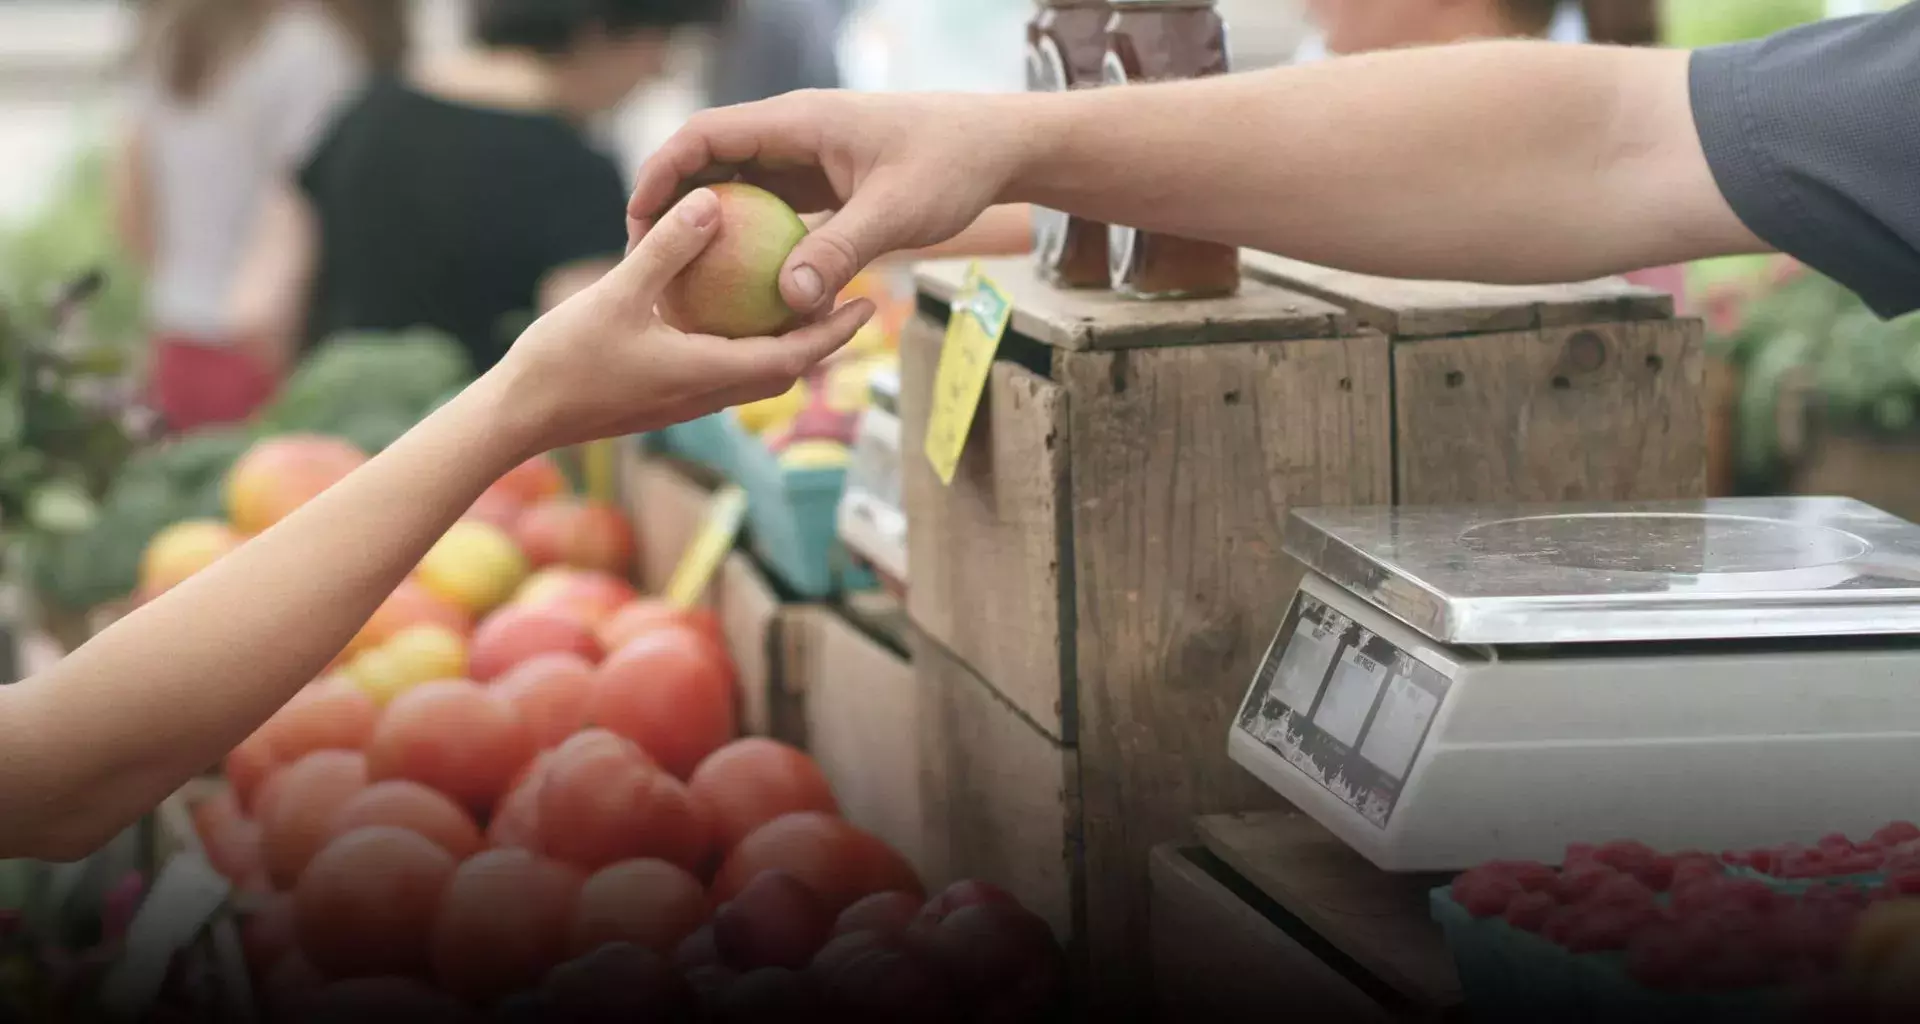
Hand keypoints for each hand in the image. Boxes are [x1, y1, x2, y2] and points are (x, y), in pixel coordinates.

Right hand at [494, 187, 874, 452]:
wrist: (518, 418)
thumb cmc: (563, 361)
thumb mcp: (617, 294)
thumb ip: (667, 250)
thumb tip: (711, 203)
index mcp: (707, 374)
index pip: (792, 357)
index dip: (834, 332)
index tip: (867, 304)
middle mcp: (706, 395)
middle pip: (784, 369)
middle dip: (823, 339)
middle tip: (854, 299)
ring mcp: (684, 401)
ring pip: (754, 373)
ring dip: (785, 344)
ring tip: (805, 302)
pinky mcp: (663, 398)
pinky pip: (721, 370)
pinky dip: (743, 344)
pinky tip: (732, 312)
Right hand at [626, 90, 1028, 317]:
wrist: (998, 147)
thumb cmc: (952, 166)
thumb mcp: (896, 213)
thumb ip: (840, 251)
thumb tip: (788, 301)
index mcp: (798, 122)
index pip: (706, 135)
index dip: (662, 174)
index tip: (638, 221)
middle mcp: (794, 134)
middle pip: (710, 160)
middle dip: (672, 204)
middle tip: (646, 260)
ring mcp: (807, 158)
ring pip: (738, 186)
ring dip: (708, 225)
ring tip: (679, 278)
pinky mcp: (823, 182)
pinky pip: (771, 208)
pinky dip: (749, 240)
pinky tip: (738, 287)